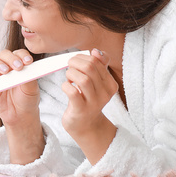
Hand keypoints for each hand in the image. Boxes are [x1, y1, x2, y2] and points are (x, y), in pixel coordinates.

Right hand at [0, 48, 44, 163]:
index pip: (18, 53)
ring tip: (5, 71)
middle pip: (4, 54)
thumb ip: (28, 76)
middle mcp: (6, 65)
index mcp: (18, 63)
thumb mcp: (31, 88)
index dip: (22, 55)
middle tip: (18, 67)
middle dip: (11, 59)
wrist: (20, 114)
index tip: (28, 61)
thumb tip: (25, 67)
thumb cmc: (27, 98)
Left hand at [60, 49, 117, 163]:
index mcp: (110, 84)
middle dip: (75, 63)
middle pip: (90, 68)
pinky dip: (65, 85)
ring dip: (71, 74)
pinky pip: (72, 92)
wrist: (85, 125)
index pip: (98, 61)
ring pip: (83, 79)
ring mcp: (94, 103)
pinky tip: (66, 87)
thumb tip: (96, 51)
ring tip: (69, 78)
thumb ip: (99, 65)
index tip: (76, 61)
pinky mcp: (81, 110)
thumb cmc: (88, 99)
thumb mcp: (97, 82)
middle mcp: (105, 94)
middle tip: (69, 67)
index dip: (83, 57)